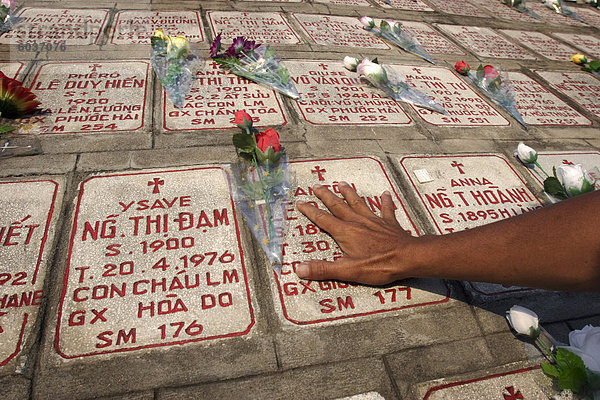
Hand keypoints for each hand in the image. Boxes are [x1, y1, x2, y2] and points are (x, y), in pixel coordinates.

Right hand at [295, 181, 416, 284]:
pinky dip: (385, 201)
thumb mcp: (347, 271)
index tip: (301, 202)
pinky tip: (385, 194)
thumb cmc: (379, 265)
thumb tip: (299, 268)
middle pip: (338, 206)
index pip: (322, 219)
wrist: (407, 257)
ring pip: (358, 203)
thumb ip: (323, 269)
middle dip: (326, 196)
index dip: (310, 211)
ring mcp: (374, 221)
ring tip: (342, 184)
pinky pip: (386, 209)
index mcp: (345, 232)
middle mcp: (357, 222)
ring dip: (349, 193)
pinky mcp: (388, 223)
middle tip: (317, 186)